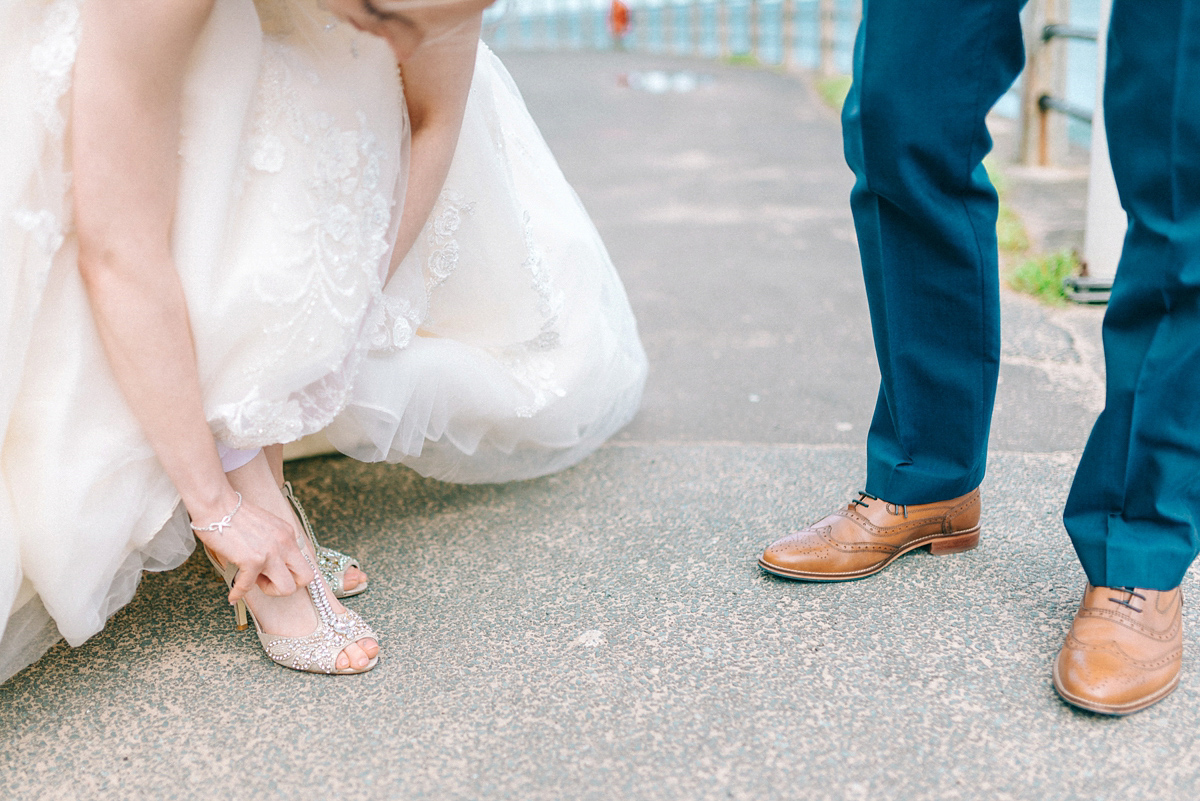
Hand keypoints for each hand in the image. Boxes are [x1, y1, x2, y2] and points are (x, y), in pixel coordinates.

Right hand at [191, 495, 314, 604]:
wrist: (217, 504)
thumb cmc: (235, 515)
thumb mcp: (266, 527)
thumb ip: (274, 544)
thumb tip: (270, 567)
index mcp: (289, 534)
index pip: (306, 563)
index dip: (290, 573)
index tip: (272, 571)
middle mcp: (285, 543)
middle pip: (306, 578)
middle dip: (288, 585)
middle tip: (268, 580)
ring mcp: (271, 552)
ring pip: (287, 588)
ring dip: (269, 590)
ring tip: (252, 581)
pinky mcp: (252, 560)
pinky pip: (248, 587)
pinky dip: (238, 593)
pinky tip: (232, 595)